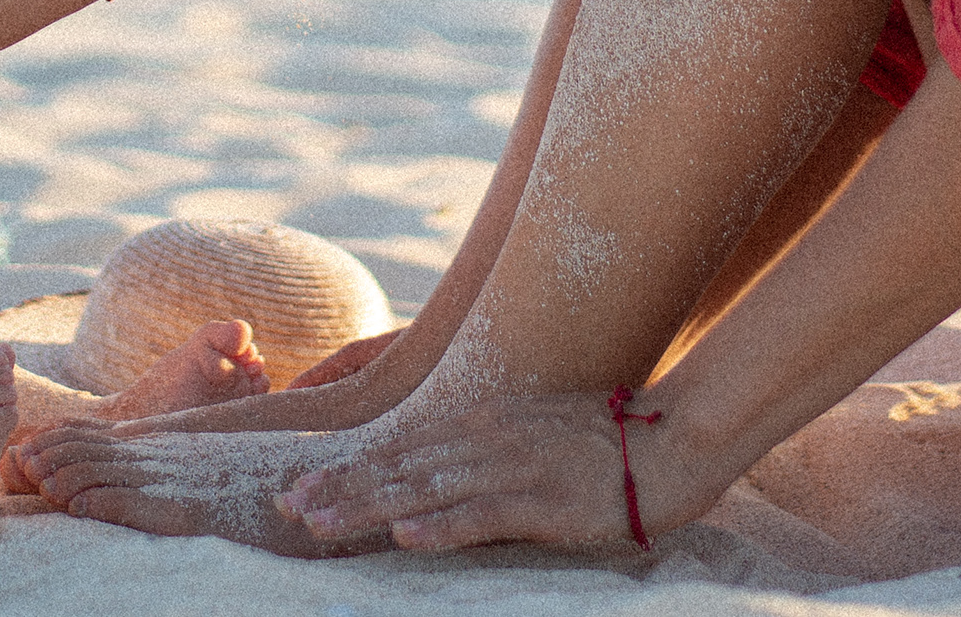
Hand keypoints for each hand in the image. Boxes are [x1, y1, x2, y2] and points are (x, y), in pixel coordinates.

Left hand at [275, 388, 722, 552]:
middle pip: (400, 466)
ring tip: (322, 522)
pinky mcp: (545, 500)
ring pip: (427, 489)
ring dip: (370, 506)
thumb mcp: (534, 434)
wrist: (673, 441)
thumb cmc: (607, 443)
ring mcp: (515, 468)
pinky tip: (405, 537)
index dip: (348, 468)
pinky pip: (484, 514)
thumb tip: (439, 476)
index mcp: (484, 422)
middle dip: (341, 487)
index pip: (401, 447)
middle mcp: (488, 439)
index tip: (300, 485)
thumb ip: (486, 449)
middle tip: (287, 507)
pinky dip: (442, 526)